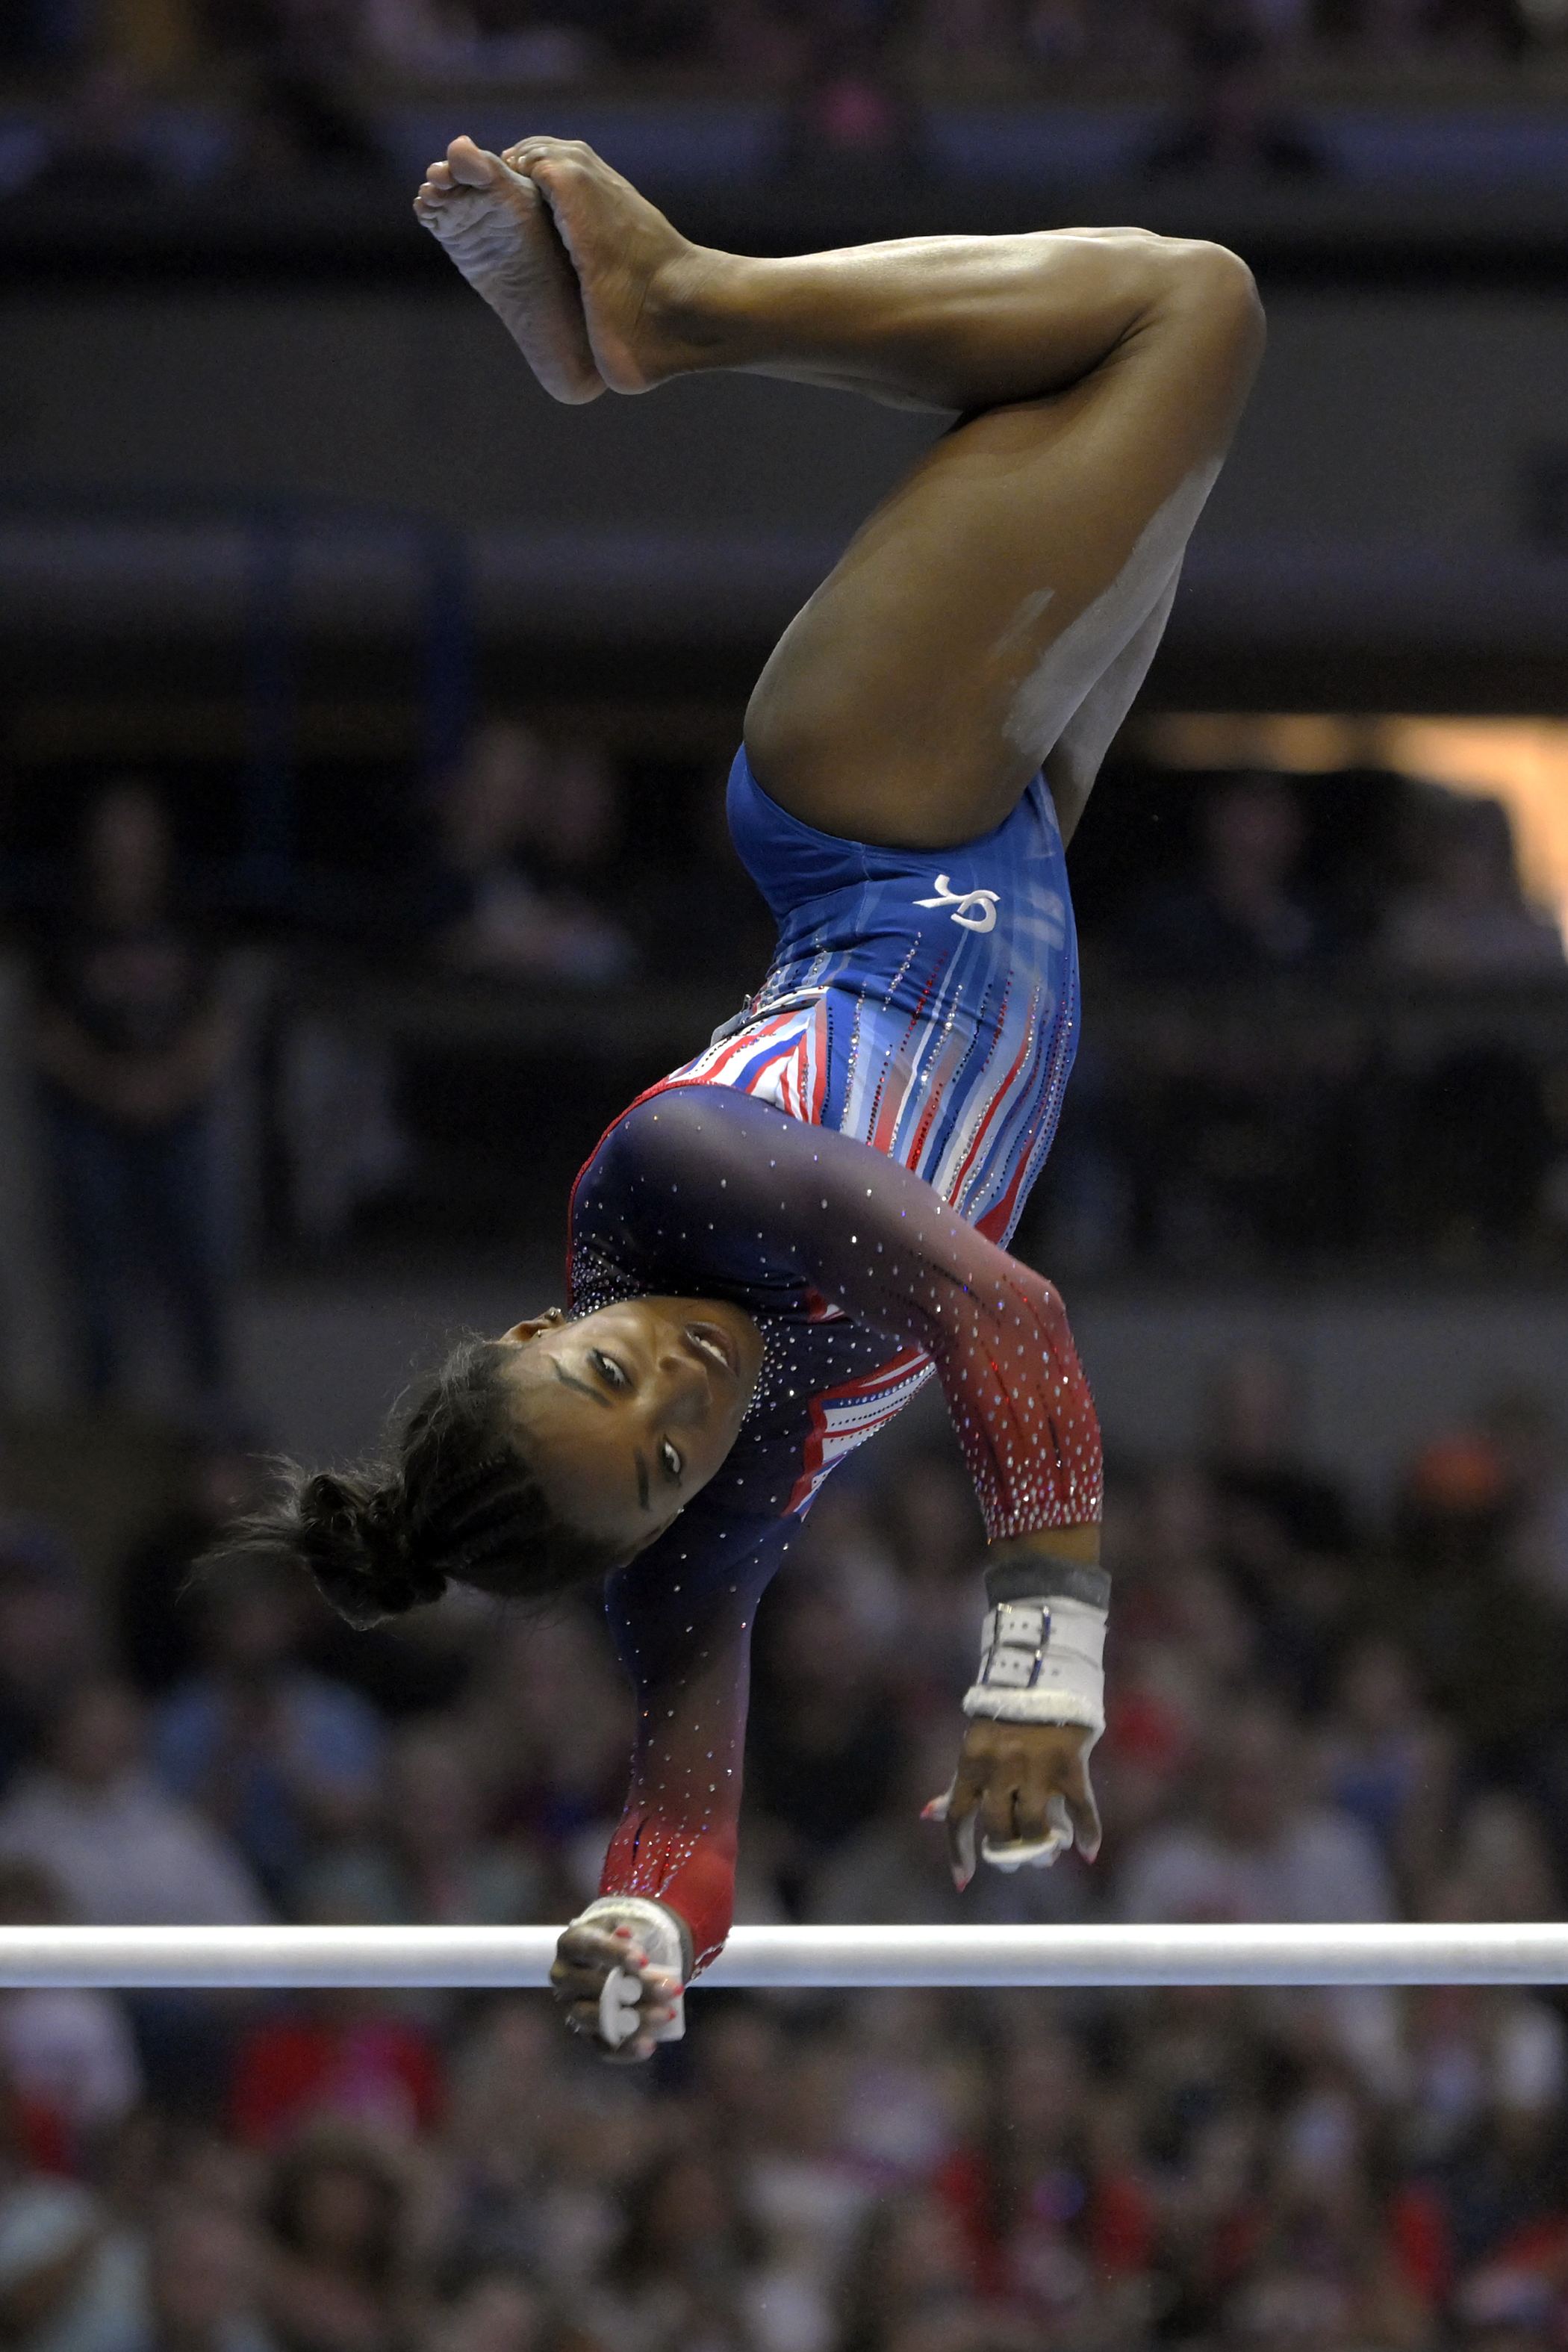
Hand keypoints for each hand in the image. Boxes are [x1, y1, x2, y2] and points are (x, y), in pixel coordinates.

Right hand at [549, 1921, 683, 2063]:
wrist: (605, 1963)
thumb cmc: (615, 1941)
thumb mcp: (618, 1929)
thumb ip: (623, 1931)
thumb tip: (627, 1932)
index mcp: (570, 1945)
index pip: (589, 1947)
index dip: (616, 1954)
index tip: (644, 1961)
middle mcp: (564, 1978)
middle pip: (595, 1986)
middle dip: (637, 1988)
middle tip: (670, 1990)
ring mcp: (571, 2008)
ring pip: (597, 2019)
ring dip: (635, 2018)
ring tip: (667, 2014)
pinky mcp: (584, 2034)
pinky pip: (601, 2047)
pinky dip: (625, 2049)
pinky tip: (649, 2045)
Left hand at [925, 1719, 1101, 1888]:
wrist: (1042, 1675)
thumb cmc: (1002, 1719)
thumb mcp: (973, 1747)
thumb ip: (957, 1783)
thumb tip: (928, 1815)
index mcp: (971, 1762)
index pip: (959, 1816)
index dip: (959, 1851)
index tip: (964, 1879)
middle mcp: (1001, 1766)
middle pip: (999, 1827)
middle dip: (1007, 1852)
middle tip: (1016, 1861)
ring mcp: (1037, 1766)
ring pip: (1035, 1825)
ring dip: (1042, 1849)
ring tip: (1047, 1855)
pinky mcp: (1070, 1763)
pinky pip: (1081, 1808)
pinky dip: (1087, 1833)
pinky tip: (1088, 1852)